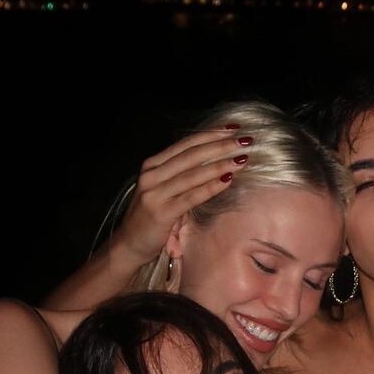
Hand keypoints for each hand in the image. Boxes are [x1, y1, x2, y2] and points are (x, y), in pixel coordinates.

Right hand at [112, 128, 252, 264]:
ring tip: (241, 159)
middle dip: (220, 146)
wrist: (129, 244)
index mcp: (152, 165)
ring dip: (220, 165)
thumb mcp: (162, 189)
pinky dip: (211, 187)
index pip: (186, 144)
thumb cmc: (152, 216)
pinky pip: (192, 196)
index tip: (233, 128)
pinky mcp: (162, 212)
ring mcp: (155, 193)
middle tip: (244, 140)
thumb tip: (216, 160)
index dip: (210, 134)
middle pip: (191, 155)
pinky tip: (228, 180)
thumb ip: (181, 175)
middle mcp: (151, 175)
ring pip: (193, 174)